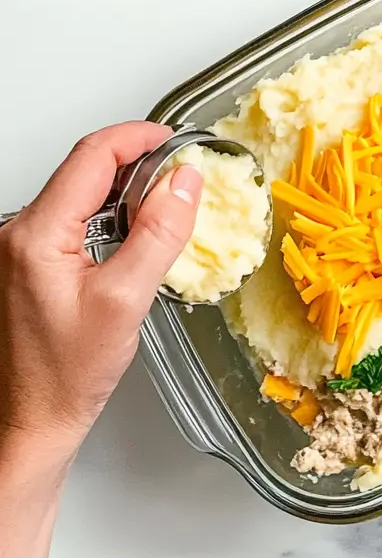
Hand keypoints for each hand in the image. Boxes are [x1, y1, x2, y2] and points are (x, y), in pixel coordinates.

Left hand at [0, 122, 201, 463]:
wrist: (32, 420)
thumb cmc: (67, 374)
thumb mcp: (126, 300)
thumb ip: (158, 235)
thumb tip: (185, 182)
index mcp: (36, 234)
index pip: (91, 156)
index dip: (138, 138)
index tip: (175, 140)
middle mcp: (19, 233)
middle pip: (83, 169)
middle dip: (136, 159)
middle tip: (181, 168)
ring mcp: (20, 249)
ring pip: (79, 192)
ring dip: (124, 186)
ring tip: (167, 198)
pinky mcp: (29, 264)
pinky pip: (73, 219)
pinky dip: (110, 212)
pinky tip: (135, 229)